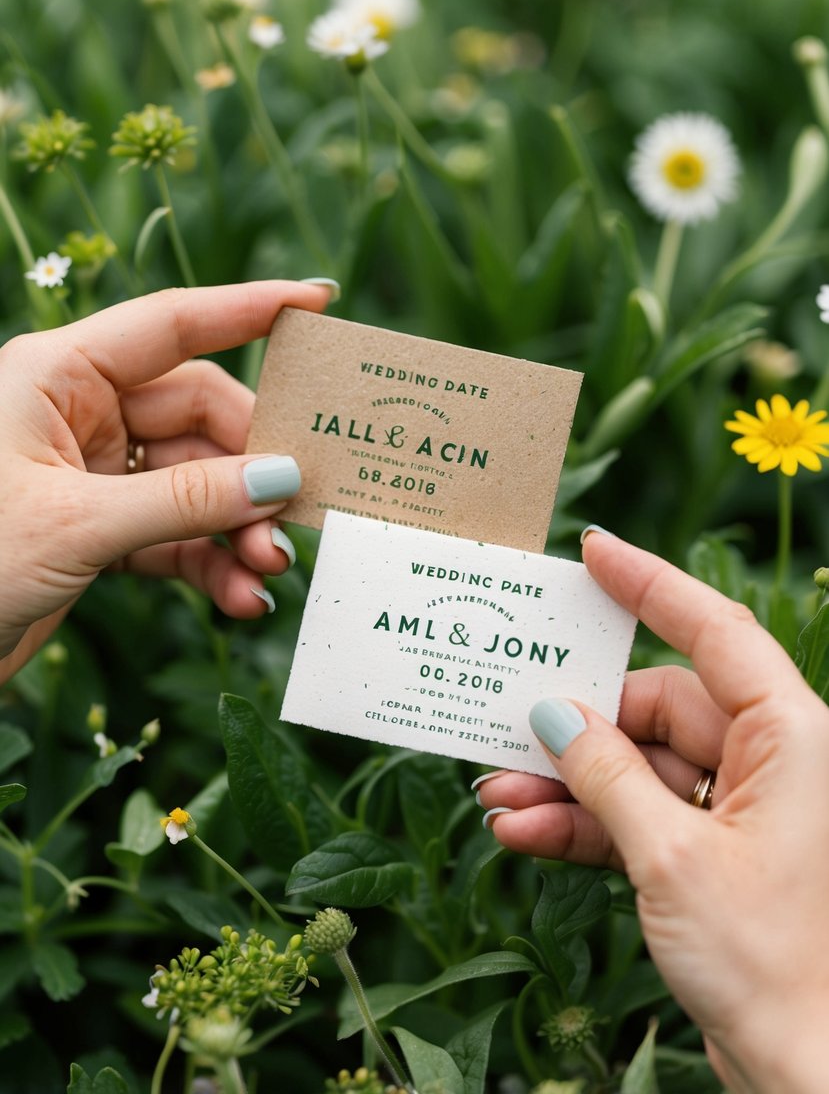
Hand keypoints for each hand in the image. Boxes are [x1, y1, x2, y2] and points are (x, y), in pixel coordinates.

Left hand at [0, 279, 333, 680]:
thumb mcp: (76, 525)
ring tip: (269, 569)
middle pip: (200, 417)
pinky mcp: (99, 529)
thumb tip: (280, 479)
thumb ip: (184, 500)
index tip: (317, 302)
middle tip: (296, 514)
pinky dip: (211, 562)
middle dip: (252, 469)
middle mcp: (80, 413)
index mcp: (58, 375)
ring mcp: (93, 472)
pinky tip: (241, 597)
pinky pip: (176, 533)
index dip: (248, 309)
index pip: (172, 325)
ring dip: (238, 527)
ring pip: (196, 482)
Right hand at [477, 530, 828, 1093]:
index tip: (593, 551)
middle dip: (577, 728)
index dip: (650, 585)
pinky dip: (587, 824)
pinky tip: (526, 833)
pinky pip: (641, 817)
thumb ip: (608, 775)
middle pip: (656, 709)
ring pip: (639, 767)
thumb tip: (554, 716)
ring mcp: (741, 808)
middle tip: (500, 732)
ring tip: (496, 797)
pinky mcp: (714, 854)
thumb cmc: (775, 964)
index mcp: (789, 736)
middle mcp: (770, 760)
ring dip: (569, 783)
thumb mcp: (673, 857)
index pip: (714, 631)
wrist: (812, 1077)